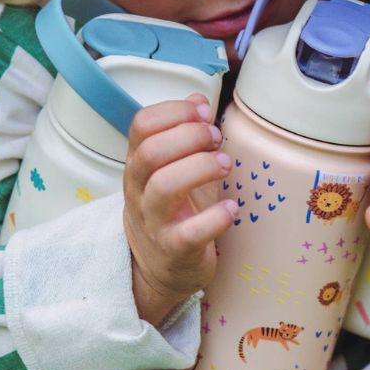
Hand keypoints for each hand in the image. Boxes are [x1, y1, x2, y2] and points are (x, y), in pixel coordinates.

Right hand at [123, 93, 236, 325]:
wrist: (160, 271)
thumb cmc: (173, 215)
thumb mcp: (173, 171)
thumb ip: (184, 135)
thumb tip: (197, 98)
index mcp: (138, 166)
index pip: (141, 126)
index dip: (174, 112)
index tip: (203, 112)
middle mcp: (139, 191)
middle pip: (151, 152)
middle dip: (190, 136)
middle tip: (216, 139)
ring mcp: (153, 222)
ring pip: (165, 187)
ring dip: (201, 168)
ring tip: (225, 166)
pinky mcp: (172, 250)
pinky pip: (189, 233)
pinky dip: (214, 217)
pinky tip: (231, 208)